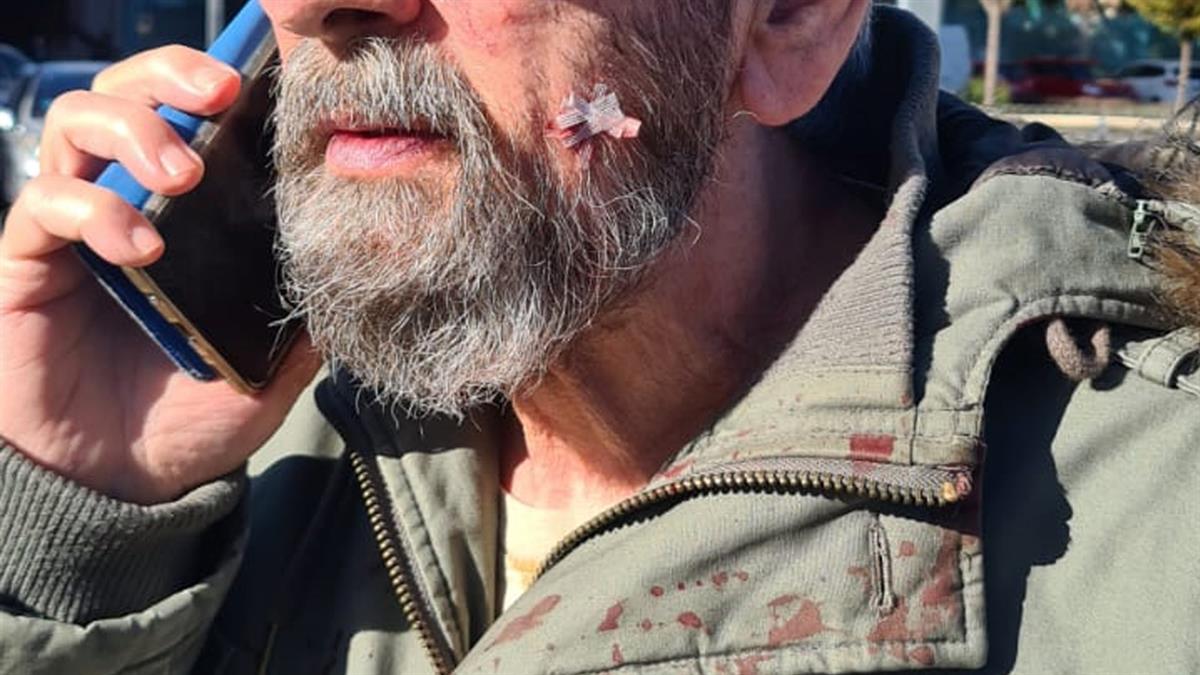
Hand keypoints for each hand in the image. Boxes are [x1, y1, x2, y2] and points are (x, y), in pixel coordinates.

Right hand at [0, 46, 321, 504]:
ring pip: (74, 122)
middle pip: (125, 90)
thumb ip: (308, 309)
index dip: (217, 84)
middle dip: (168, 75)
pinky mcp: (26, 261)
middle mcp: (126, 201)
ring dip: (133, 129)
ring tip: (182, 175)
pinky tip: (141, 247)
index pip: (191, 117)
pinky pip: (44, 203)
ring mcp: (73, 228)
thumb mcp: (273, 361)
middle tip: (217, 97)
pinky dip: (94, 209)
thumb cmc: (194, 413)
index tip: (263, 84)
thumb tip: (365, 260)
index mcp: (187, 214)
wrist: (126, 483)